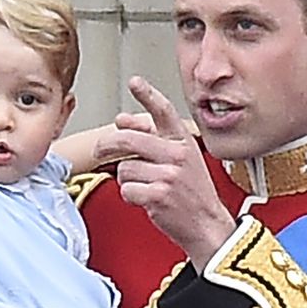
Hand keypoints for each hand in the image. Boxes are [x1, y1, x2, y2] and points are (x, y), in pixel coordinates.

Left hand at [93, 76, 236, 269]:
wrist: (207, 225)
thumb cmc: (191, 192)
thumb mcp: (179, 159)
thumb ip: (152, 138)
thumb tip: (122, 120)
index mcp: (183, 143)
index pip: (164, 112)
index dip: (148, 95)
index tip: (135, 82)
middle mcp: (177, 155)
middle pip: (129, 139)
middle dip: (107, 144)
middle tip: (99, 149)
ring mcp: (169, 176)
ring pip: (124, 168)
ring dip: (127, 180)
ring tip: (146, 187)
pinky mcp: (159, 195)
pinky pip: (127, 190)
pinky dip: (131, 197)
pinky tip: (147, 200)